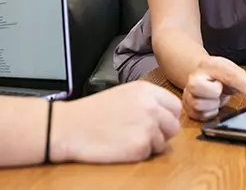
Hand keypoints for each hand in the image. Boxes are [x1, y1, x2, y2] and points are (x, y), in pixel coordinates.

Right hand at [51, 81, 181, 162]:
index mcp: (146, 90)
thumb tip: (164, 113)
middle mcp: (151, 106)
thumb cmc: (92, 112)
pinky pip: (150, 154)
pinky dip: (139, 154)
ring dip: (150, 144)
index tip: (158, 122)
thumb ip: (147, 100)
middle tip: (143, 134)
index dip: (167, 116)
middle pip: (173, 125)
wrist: (70, 127)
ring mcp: (148, 127)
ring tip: (127, 138)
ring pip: (164, 141)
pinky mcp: (141, 146)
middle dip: (162, 132)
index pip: (174, 105)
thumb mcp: (123, 94)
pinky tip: (121, 146)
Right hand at [183, 56, 245, 120]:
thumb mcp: (231, 72)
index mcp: (208, 65)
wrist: (199, 77)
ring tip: (214, 96)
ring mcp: (188, 94)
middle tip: (219, 88)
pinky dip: (210, 112)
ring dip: (215, 103)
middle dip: (219, 92)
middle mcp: (194, 78)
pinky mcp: (188, 108)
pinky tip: (210, 103)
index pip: (229, 75)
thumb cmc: (217, 75)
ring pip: (205, 105)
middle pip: (213, 91)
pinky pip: (203, 116)